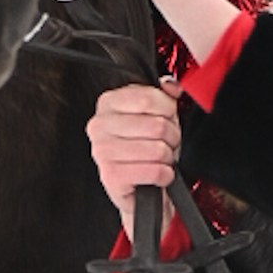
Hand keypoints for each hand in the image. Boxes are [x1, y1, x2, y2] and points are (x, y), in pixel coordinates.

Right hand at [89, 79, 181, 219]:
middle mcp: (100, 126)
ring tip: (160, 158)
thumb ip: (164, 95)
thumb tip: (171, 85)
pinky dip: (165, 175)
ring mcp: (102, 152)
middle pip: (156, 125)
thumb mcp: (157, 114)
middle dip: (172, 136)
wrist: (140, 186)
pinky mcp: (111, 177)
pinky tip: (158, 174)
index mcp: (108, 103)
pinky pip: (154, 171)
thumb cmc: (146, 148)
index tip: (168, 117)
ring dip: (168, 157)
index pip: (147, 98)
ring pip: (157, 149)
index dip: (168, 109)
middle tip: (166, 142)